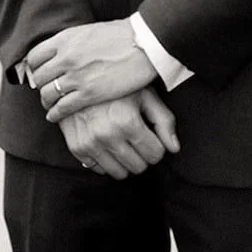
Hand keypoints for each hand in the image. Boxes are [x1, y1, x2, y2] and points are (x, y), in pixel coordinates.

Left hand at [26, 19, 158, 122]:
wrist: (145, 44)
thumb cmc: (122, 36)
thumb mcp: (89, 32)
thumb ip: (71, 43)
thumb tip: (61, 52)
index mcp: (65, 39)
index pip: (35, 57)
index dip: (35, 68)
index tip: (40, 74)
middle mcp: (66, 57)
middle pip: (39, 78)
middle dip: (41, 86)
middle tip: (46, 91)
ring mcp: (76, 76)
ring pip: (47, 94)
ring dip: (47, 102)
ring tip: (51, 105)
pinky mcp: (89, 94)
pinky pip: (62, 108)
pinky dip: (55, 114)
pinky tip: (56, 116)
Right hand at [55, 88, 179, 179]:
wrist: (79, 78)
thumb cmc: (117, 85)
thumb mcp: (145, 95)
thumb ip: (163, 121)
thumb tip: (174, 148)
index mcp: (127, 121)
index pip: (155, 154)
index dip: (157, 146)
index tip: (152, 137)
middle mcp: (107, 135)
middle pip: (139, 166)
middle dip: (142, 155)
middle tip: (137, 139)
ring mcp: (90, 143)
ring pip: (119, 173)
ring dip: (125, 161)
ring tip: (123, 143)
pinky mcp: (77, 147)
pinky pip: (99, 169)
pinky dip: (106, 160)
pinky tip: (107, 143)